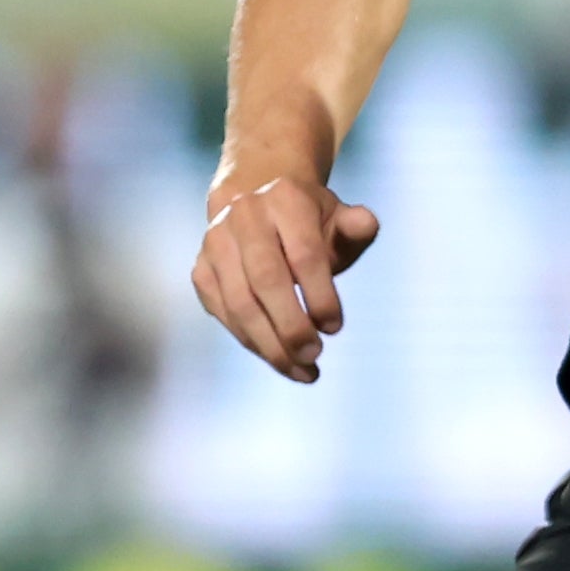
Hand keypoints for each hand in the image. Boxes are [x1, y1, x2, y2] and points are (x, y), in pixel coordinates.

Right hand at [194, 172, 381, 383]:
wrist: (258, 207)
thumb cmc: (311, 225)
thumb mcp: (338, 219)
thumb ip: (356, 227)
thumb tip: (367, 223)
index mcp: (285, 200)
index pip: (304, 254)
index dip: (320, 295)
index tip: (335, 329)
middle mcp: (244, 217)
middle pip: (266, 280)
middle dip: (291, 325)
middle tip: (315, 355)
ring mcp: (216, 243)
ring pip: (239, 302)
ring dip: (270, 344)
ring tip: (302, 371)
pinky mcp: (202, 270)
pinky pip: (223, 313)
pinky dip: (251, 342)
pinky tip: (280, 360)